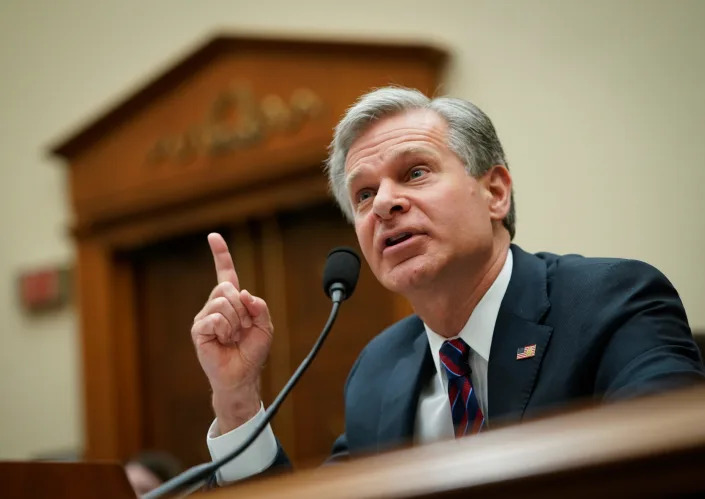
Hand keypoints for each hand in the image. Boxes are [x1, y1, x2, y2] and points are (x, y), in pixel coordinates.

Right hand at [191, 233, 272, 432]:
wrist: (242, 376)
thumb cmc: (252, 352)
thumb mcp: (266, 326)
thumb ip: (260, 307)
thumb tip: (245, 294)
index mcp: (231, 301)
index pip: (225, 273)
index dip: (220, 255)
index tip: (213, 236)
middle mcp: (215, 305)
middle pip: (227, 288)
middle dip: (242, 308)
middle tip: (243, 329)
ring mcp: (205, 317)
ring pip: (222, 302)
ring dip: (235, 322)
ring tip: (234, 337)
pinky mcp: (199, 330)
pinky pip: (215, 318)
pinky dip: (226, 329)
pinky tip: (224, 341)